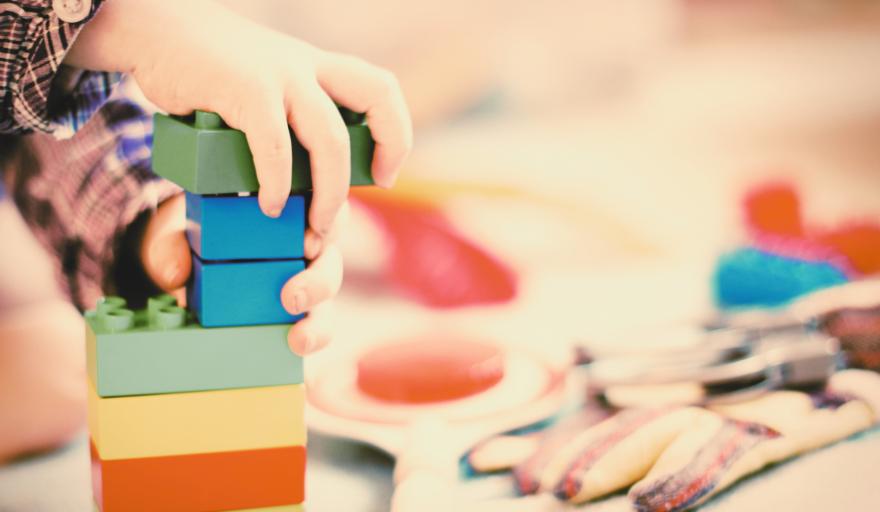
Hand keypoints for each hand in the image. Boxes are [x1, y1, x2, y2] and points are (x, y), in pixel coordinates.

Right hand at [66, 0, 411, 250]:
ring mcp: (279, 75)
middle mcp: (306, 66)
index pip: (380, 89)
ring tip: (314, 224)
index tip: (385, 172)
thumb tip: (301, 181)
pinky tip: (267, 204)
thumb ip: (288, 117)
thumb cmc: (209, 72)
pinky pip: (275, 146)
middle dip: (389, 147)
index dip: (395, 131)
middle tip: (377, 188)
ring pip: (330, 139)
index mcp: (316, 67)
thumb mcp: (263, 84)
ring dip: (330, 191)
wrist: (155, 32)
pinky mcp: (245, 89)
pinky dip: (276, 183)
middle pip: (377, 96)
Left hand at [140, 194, 344, 354]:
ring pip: (328, 295)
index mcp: (289, 208)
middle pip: (330, 258)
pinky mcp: (301, 309)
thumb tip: (174, 274)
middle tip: (292, 298)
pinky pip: (318, 323)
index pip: (323, 208)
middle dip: (319, 281)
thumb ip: (170, 245)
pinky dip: (313, 335)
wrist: (185, 261)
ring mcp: (307, 277)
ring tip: (300, 337)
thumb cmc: (194, 233)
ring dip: (320, 318)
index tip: (307, 244)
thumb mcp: (177, 230)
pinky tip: (297, 344)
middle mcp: (306, 242)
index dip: (326, 225)